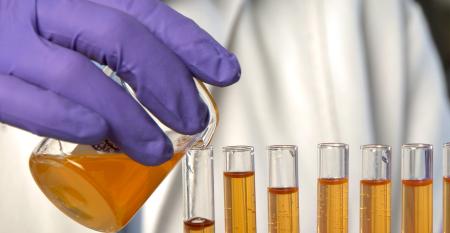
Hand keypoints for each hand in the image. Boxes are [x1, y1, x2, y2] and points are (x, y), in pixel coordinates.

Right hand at [0, 0, 239, 164]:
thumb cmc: (15, 25)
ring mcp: (5, 40)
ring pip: (80, 75)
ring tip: (154, 147)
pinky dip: (68, 120)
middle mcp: (39, 5)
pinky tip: (98, 134)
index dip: (189, 43)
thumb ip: (108, 36)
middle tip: (191, 117)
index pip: (143, 10)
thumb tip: (172, 73)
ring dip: (129, 117)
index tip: (223, 71)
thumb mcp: (65, 16)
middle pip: (120, 38)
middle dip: (167, 83)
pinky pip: (24, 101)